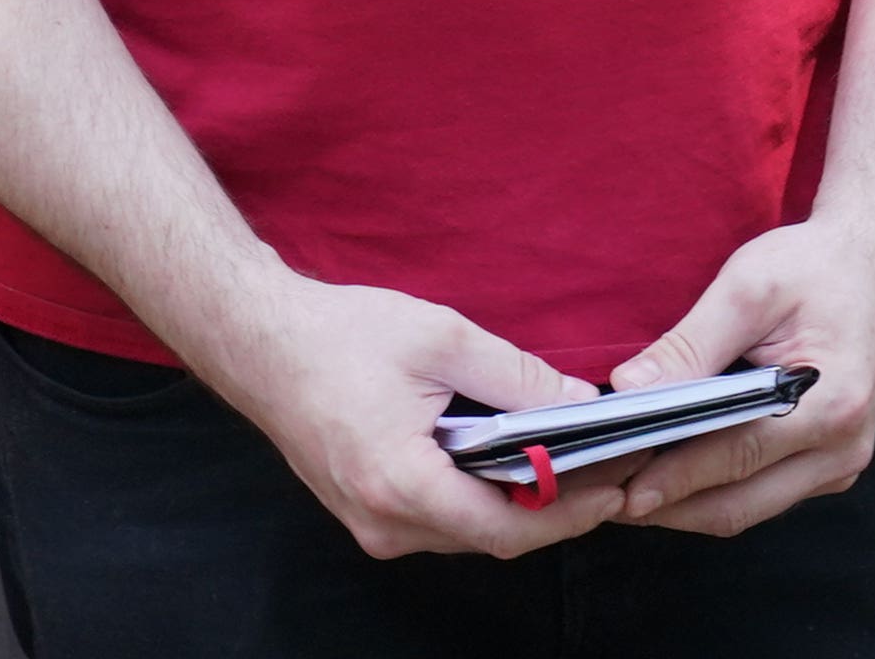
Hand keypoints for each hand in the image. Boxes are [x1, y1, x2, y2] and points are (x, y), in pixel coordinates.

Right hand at [177, 267, 592, 564]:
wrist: (259, 343)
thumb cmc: (341, 335)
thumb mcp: (441, 339)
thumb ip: (517, 377)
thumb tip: (581, 404)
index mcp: (402, 483)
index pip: (506, 528)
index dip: (569, 514)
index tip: (615, 488)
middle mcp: (385, 521)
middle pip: (492, 538)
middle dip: (555, 511)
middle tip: (610, 473)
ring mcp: (371, 525)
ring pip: (467, 532)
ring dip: (520, 507)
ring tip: (573, 467)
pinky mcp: (366, 514)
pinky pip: (440, 520)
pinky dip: (483, 499)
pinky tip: (513, 465)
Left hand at [598, 213, 874, 536]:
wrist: (871, 264)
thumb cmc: (815, 268)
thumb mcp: (749, 287)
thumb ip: (690, 344)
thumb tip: (629, 390)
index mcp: (832, 404)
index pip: (737, 457)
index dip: (673, 477)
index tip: (620, 488)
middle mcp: (844, 448)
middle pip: (741, 503)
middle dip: (671, 506)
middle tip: (609, 499)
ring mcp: (840, 463)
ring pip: (749, 508)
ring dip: (688, 504)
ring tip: (628, 489)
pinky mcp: (829, 464)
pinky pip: (763, 494)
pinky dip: (715, 490)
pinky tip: (673, 473)